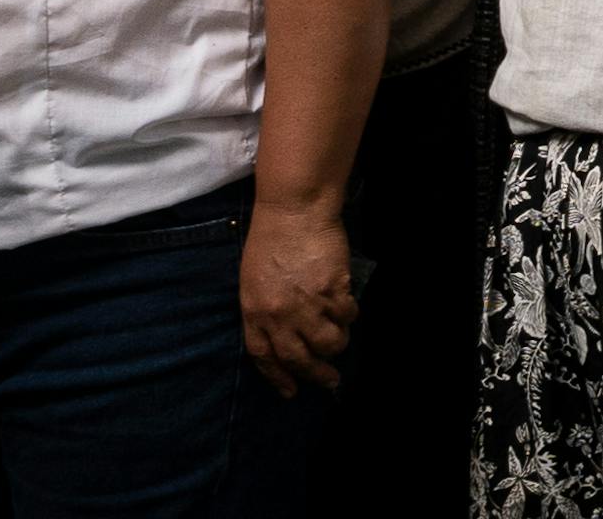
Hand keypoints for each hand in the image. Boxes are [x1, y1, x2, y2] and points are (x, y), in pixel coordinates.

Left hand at [240, 198, 357, 394]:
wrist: (293, 211)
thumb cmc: (269, 239)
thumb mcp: (252, 280)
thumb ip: (264, 310)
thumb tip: (283, 334)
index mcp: (254, 312)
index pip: (264, 357)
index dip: (279, 377)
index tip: (291, 390)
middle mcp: (279, 315)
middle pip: (298, 358)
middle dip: (316, 374)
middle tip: (330, 381)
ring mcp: (307, 304)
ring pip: (328, 343)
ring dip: (337, 345)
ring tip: (340, 339)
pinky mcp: (332, 290)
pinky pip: (347, 316)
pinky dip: (350, 316)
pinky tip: (348, 309)